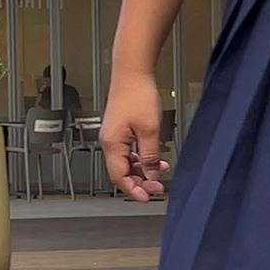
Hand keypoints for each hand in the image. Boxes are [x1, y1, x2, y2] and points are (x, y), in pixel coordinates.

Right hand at [101, 70, 165, 202]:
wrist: (132, 72)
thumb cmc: (137, 95)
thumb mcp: (149, 130)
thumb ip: (150, 155)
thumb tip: (151, 174)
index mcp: (112, 143)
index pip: (119, 176)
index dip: (133, 190)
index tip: (146, 197)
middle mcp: (109, 141)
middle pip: (121, 171)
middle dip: (139, 182)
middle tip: (157, 187)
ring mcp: (114, 135)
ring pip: (125, 162)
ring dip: (142, 170)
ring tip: (159, 174)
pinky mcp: (120, 129)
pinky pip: (128, 151)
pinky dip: (141, 158)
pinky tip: (154, 158)